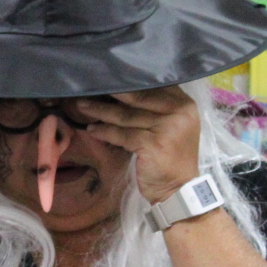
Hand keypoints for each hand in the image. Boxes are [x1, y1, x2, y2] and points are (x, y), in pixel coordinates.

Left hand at [75, 87, 202, 204]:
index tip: (106, 77)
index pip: (153, 85)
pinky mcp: (153, 144)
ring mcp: (167, 128)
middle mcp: (179, 112)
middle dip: (110, 92)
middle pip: (138, 97)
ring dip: (101, 111)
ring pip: (126, 116)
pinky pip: (122, 134)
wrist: (179, 190)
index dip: (127, 80)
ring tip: (82, 106)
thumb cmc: (170, 157)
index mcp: (184, 104)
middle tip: (87, 87)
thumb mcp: (170, 126)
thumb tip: (120, 89)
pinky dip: (105, 131)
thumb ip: (154, 108)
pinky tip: (92, 130)